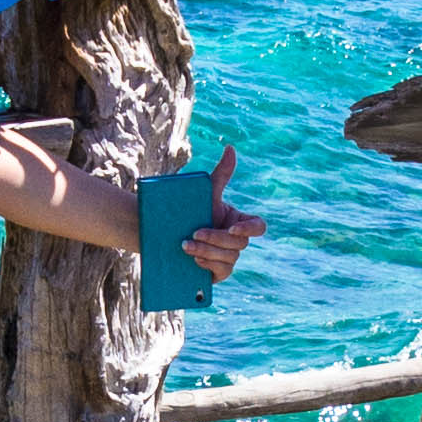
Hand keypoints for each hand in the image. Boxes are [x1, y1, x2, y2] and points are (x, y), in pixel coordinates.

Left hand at [183, 144, 263, 279]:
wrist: (163, 232)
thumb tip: (230, 148)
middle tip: (195, 233)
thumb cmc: (188, 210)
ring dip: (208, 252)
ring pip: (229, 259)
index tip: (232, 228)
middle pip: (240, 244)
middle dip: (216, 239)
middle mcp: (236, 241)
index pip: (258, 227)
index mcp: (239, 222)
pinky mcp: (216, 273)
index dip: (250, 229)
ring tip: (186, 246)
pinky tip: (194, 261)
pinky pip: (221, 272)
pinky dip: (209, 267)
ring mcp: (228, 259)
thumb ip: (221, 173)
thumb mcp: (204, 192)